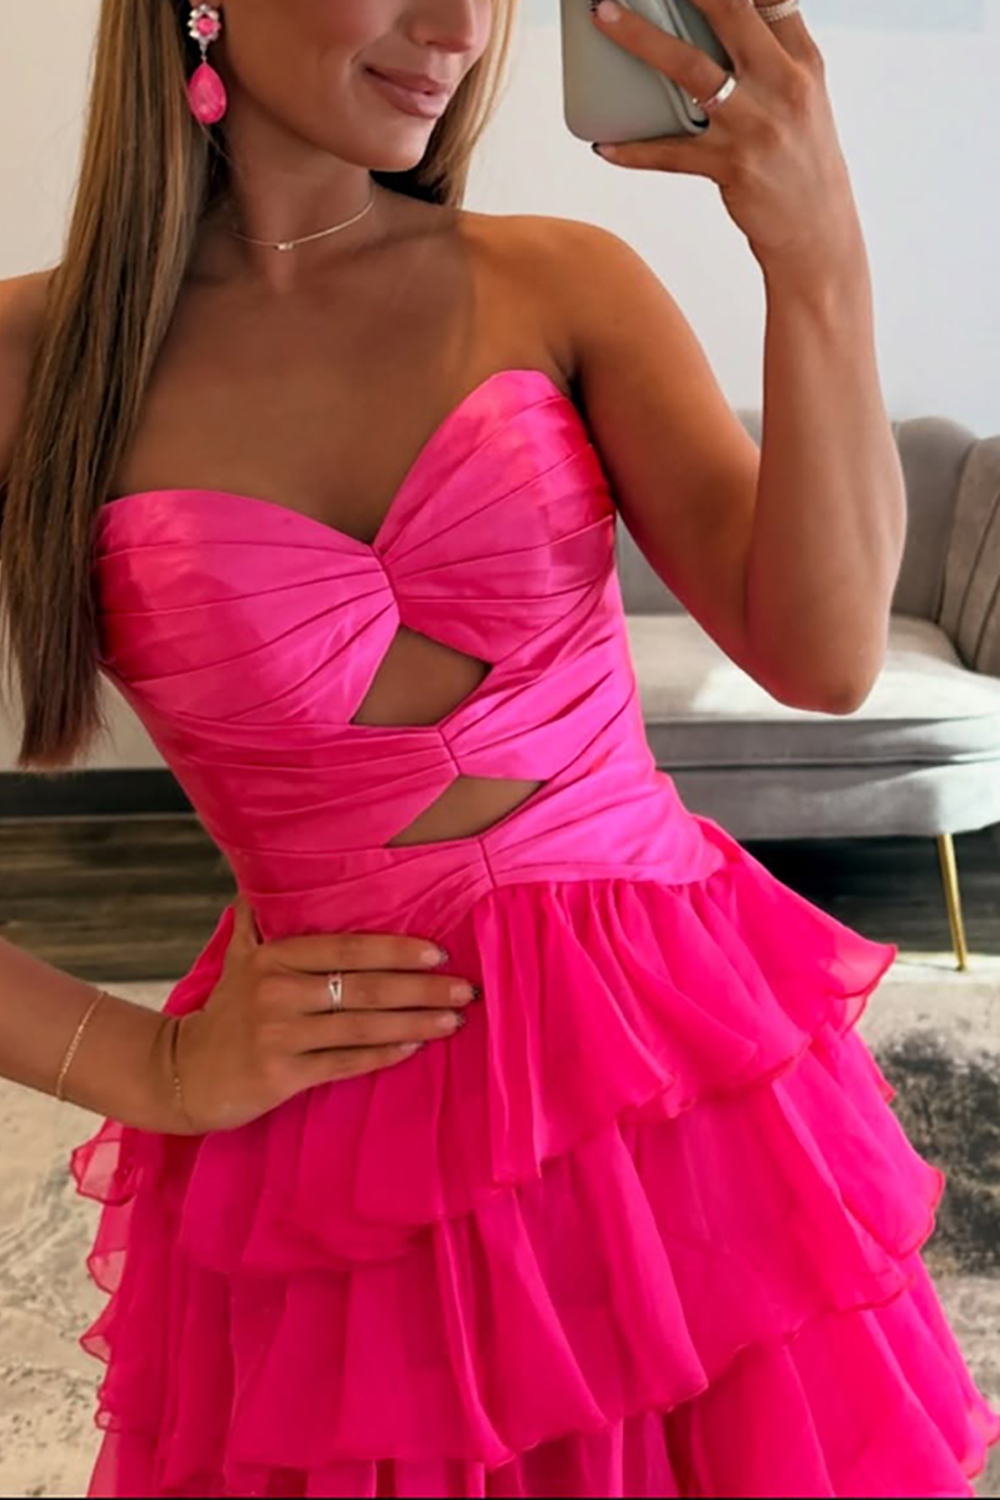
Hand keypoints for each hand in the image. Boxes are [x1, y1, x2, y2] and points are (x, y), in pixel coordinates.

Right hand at [169, 895, 475, 1133]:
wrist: (182, 1072)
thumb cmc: (225, 1011)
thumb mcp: (237, 958)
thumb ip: (258, 919)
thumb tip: (265, 872)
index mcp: (272, 958)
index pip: (344, 948)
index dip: (393, 949)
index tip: (437, 952)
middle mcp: (277, 992)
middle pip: (362, 987)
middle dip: (420, 988)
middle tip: (464, 988)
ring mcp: (280, 1035)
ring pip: (361, 1026)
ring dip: (414, 1022)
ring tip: (454, 1019)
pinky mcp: (282, 1075)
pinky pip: (345, 1062)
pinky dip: (383, 1054)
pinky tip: (415, 1047)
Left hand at [589, 0, 863, 272]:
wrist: (817, 231)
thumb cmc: (801, 160)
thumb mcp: (801, 98)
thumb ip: (769, 55)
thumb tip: (720, 20)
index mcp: (802, 61)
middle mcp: (782, 84)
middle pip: (730, 11)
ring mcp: (756, 125)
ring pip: (689, 69)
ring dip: (640, 38)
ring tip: (603, 15)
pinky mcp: (732, 167)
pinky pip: (670, 153)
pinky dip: (633, 150)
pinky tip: (604, 144)